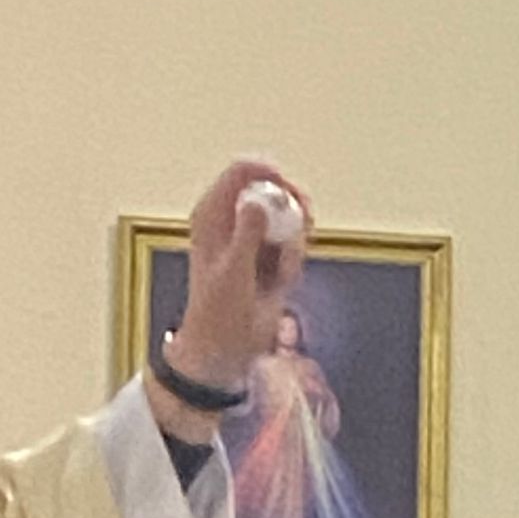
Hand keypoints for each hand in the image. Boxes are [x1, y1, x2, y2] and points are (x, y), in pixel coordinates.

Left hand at [163, 159, 311, 398]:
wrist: (225, 347)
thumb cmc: (218, 311)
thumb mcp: (232, 271)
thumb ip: (246, 234)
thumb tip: (259, 204)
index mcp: (213, 213)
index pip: (242, 171)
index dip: (269, 173)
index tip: (289, 192)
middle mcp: (233, 219)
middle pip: (272, 188)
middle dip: (292, 206)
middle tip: (305, 221)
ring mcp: (254, 237)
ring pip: (288, 218)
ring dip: (293, 243)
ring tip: (282, 273)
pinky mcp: (270, 257)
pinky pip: (293, 246)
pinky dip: (294, 263)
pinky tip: (282, 284)